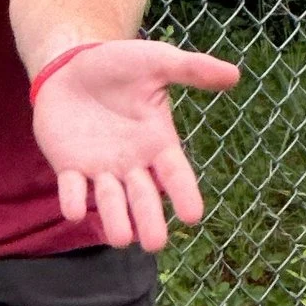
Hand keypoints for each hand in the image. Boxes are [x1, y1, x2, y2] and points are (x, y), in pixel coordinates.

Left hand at [32, 38, 239, 250]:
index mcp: (158, 142)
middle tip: (155, 244)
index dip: (183, 193)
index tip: (192, 216)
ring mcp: (101, 168)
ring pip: (111, 201)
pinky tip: (75, 212)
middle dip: (149, 219)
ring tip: (121, 239)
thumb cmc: (119, 65)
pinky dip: (73, 200)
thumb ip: (192, 69)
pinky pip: (72, 188)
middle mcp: (132, 163)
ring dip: (115, 220)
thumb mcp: (157, 61)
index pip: (175, 174)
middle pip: (144, 197)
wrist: (70, 65)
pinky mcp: (70, 166)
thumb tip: (235, 75)